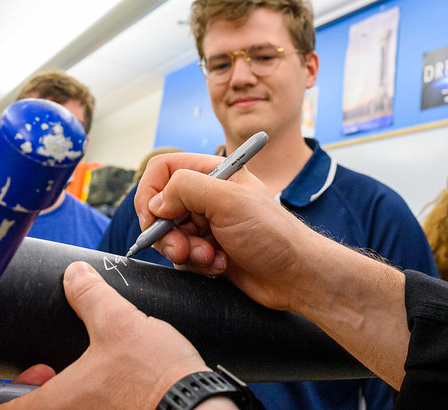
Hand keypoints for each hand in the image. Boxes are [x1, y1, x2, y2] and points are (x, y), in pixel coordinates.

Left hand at [3, 262, 210, 408]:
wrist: (199, 408)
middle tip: (54, 368)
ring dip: (70, 396)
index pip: (6, 409)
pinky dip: (96, 403)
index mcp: (58, 403)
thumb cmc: (156, 375)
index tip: (27, 372)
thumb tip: (74, 274)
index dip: (6, 392)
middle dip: (41, 390)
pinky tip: (115, 384)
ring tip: (90, 371)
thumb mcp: (120, 321)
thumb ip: (90, 295)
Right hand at [133, 152, 320, 312]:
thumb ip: (187, 189)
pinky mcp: (208, 250)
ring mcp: (207, 224)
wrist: (297, 276)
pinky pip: (182, 256)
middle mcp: (207, 195)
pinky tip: (219, 266)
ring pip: (169, 235)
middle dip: (168, 233)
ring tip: (211, 258)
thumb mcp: (228, 201)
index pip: (163, 170)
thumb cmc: (272, 234)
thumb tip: (156, 203)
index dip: (151, 193)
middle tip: (181, 249)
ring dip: (185, 251)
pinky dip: (196, 264)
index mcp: (213, 172)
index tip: (153, 219)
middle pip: (161, 207)